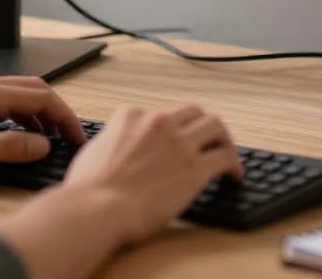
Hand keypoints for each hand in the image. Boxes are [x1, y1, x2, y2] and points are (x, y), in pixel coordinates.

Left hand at [0, 75, 85, 179]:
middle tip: (70, 136)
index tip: (76, 136)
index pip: (42, 97)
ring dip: (40, 113)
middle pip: (35, 89)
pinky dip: (22, 114)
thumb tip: (42, 144)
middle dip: (57, 112)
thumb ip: (11, 147)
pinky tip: (21, 134)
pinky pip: (5, 99)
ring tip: (50, 139)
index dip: (65, 117)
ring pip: (21, 93)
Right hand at [60, 103, 243, 245]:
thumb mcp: (92, 151)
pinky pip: (224, 158)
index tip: (171, 142)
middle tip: (207, 140)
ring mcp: (179, 144)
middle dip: (200, 125)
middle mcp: (158, 122)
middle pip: (192, 112)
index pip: (157, 114)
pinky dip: (233, 164)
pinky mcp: (195, 168)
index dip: (166, 129)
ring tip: (227, 153)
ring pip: (215, 126)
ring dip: (223, 138)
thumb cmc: (87, 190)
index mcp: (131, 116)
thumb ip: (110, 142)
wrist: (97, 209)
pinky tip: (233, 175)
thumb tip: (113, 150)